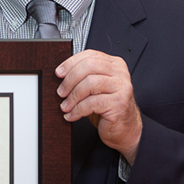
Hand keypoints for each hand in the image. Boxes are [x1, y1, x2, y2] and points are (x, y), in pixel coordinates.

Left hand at [56, 49, 141, 163]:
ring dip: (73, 96)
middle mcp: (120, 73)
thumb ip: (85, 76)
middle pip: (89, 66)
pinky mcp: (119, 103)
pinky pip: (92, 103)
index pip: (90, 55)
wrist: (124, 128)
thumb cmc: (107, 107)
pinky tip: (72, 115)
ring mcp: (122, 87)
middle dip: (70, 79)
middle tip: (61, 92)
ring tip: (65, 106)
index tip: (59, 73)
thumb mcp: (96, 88)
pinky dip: (78, 110)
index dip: (71, 63)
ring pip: (90, 84)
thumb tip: (61, 73)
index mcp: (115, 64)